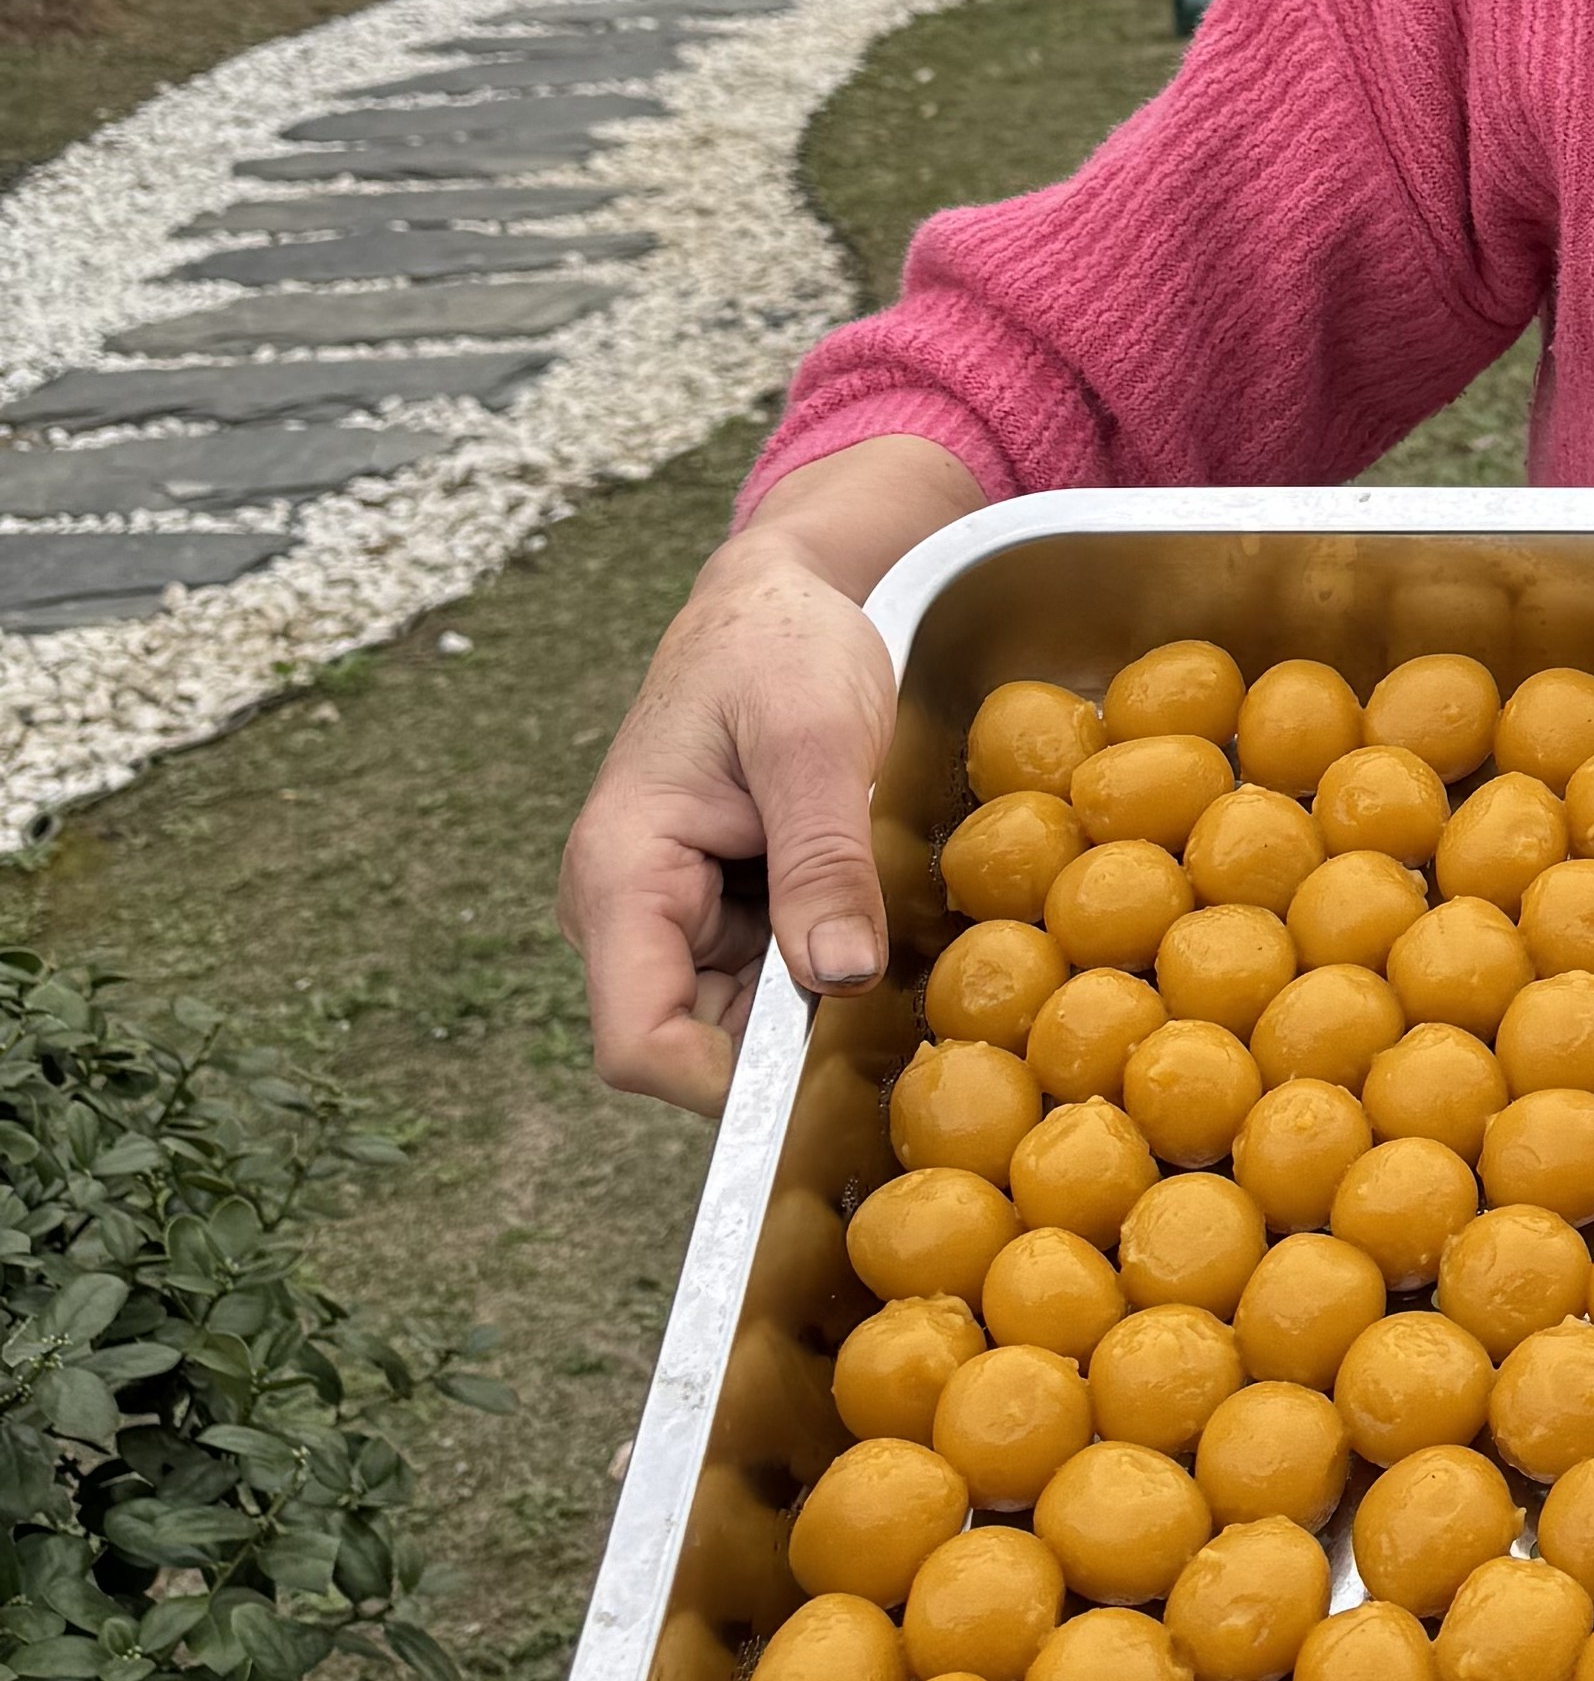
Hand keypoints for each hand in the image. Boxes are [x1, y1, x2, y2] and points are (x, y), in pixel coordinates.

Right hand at [562, 531, 899, 1118]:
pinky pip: (766, 979)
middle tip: (887, 986)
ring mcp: (673, 917)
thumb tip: (838, 980)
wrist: (778, 598)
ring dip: (810, 1001)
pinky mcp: (718, 910)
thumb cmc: (781, 646)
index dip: (728, 1083)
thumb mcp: (813, 738)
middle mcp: (628, 913)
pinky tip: (867, 914)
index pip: (639, 1044)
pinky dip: (820, 965)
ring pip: (737, 1021)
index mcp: (620, 876)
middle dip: (785, 1042)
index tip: (829, 1058)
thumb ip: (820, 857)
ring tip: (879, 927)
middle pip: (692, 1046)